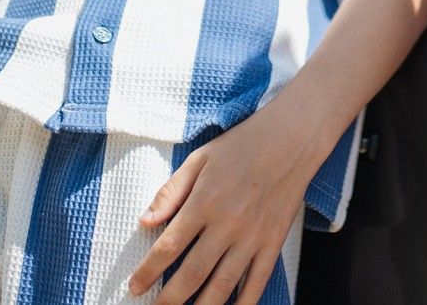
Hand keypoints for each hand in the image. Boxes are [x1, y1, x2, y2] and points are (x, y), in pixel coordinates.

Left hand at [128, 107, 318, 304]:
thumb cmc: (242, 146)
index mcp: (204, 202)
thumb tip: (145, 222)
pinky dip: (243, 304)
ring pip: (222, 286)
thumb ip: (171, 192)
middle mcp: (227, 224)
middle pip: (192, 274)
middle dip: (169, 299)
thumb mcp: (199, 159)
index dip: (148, 272)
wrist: (292, 139)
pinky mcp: (273, 243)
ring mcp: (253, 237)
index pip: (168, 246)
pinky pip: (256, 282)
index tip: (134, 287)